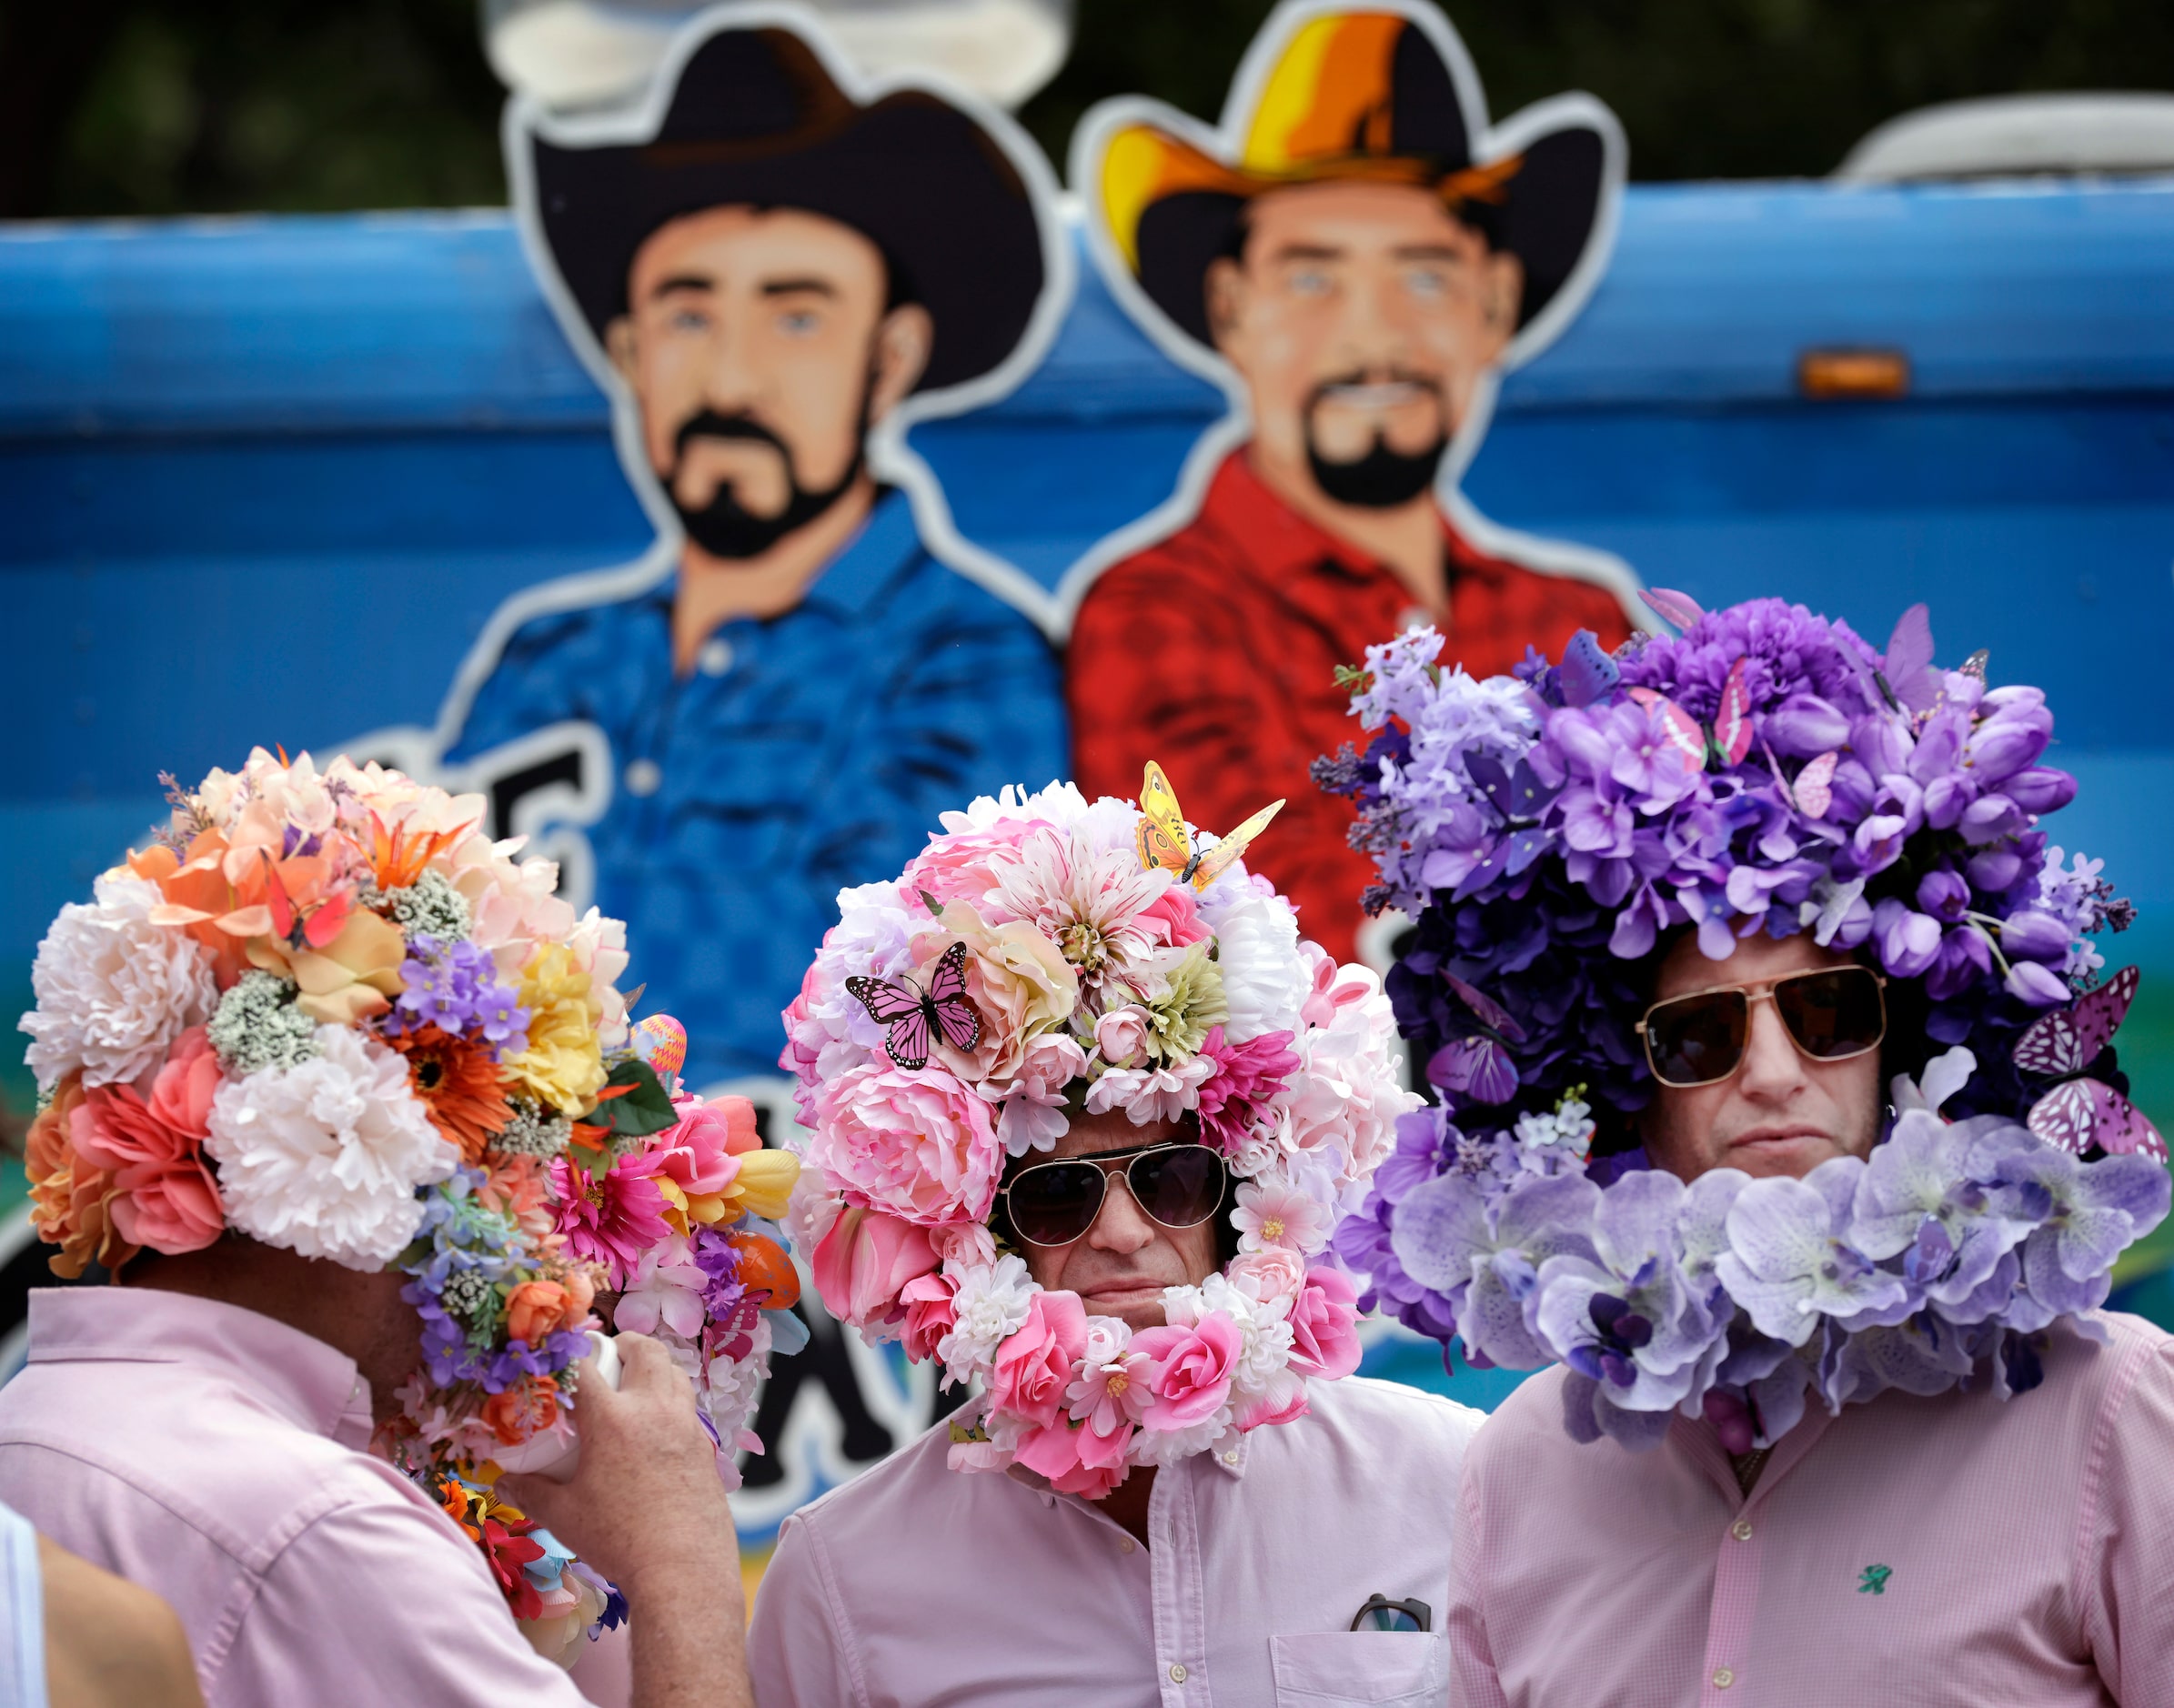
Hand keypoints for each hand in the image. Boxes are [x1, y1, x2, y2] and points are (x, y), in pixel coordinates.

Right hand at [500, 1333, 739, 1606]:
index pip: (586, 1367)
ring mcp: (686, 1426)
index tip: (561, 1360)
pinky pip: (689, 1408)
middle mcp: (654, 1410)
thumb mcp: (564, 1517)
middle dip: (624, 1345)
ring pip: (675, 1373)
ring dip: (654, 1368)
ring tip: (635, 1384)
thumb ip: (531, 1493)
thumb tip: (503, 1481)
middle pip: (646, 1351)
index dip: (570, 1356)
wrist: (683, 1569)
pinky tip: (658, 1428)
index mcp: (614, 1419)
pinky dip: (673, 1402)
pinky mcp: (705, 1447)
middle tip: (609, 1355)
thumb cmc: (618, 1540)